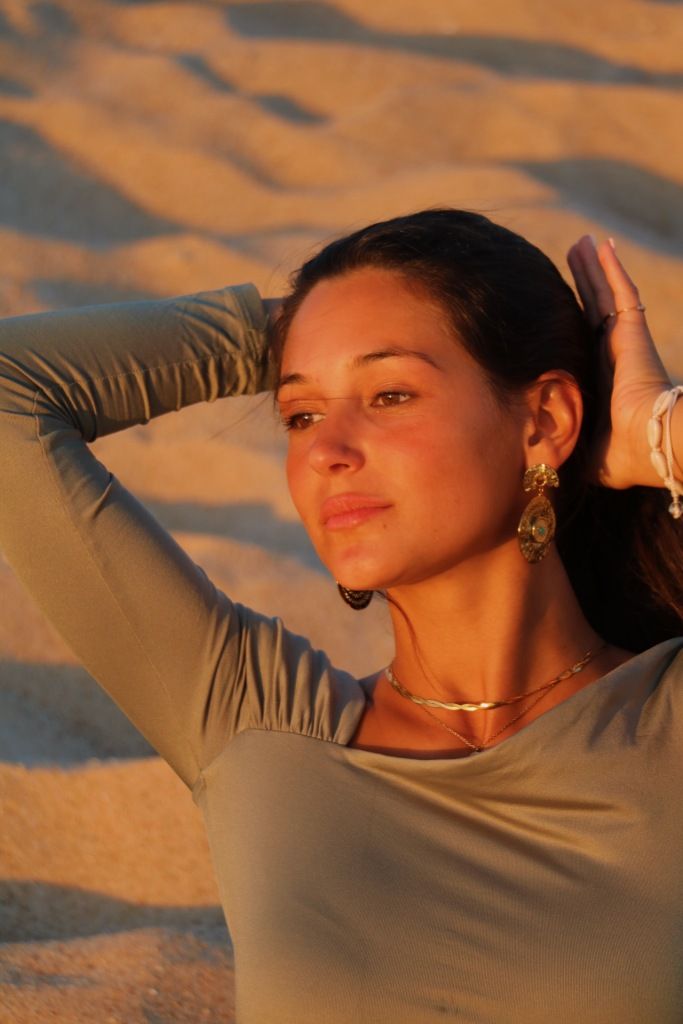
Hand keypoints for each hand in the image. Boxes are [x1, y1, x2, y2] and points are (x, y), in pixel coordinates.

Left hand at [566, 235, 670, 489]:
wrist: (647, 445)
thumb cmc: (618, 455)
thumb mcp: (579, 448)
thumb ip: (560, 444)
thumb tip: (533, 456)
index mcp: (601, 378)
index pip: (582, 338)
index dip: (572, 318)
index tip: (558, 302)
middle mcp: (612, 354)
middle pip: (592, 307)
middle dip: (583, 280)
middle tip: (573, 253)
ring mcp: (623, 341)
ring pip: (604, 293)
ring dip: (593, 267)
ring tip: (582, 241)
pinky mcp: (632, 332)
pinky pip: (621, 292)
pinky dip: (611, 268)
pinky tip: (602, 245)